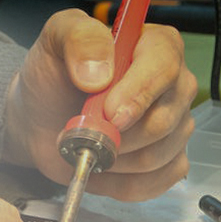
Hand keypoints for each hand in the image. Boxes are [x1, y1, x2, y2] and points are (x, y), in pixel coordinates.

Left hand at [3, 9, 198, 201]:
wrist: (43, 116)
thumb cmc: (55, 75)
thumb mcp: (55, 39)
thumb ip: (79, 39)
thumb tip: (99, 74)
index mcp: (157, 45)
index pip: (165, 69)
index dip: (138, 95)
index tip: (109, 114)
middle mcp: (176, 84)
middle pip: (164, 120)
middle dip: (116, 135)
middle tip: (82, 130)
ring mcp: (177, 125)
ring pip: (157, 156)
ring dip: (113, 159)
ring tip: (88, 144)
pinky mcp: (169, 160)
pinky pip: (157, 182)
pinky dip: (121, 183)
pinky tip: (102, 166)